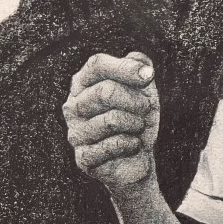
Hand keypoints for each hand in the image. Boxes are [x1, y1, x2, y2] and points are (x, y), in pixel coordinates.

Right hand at [63, 52, 159, 196]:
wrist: (138, 155)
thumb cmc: (137, 115)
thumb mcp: (143, 86)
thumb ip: (140, 65)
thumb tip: (142, 67)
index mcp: (84, 83)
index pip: (96, 64)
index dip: (125, 68)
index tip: (149, 76)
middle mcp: (73, 106)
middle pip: (105, 91)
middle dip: (136, 100)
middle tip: (145, 109)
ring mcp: (75, 133)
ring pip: (112, 120)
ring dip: (136, 124)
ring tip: (137, 127)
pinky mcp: (84, 158)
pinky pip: (113, 145)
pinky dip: (132, 144)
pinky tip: (132, 145)